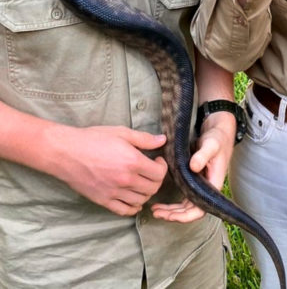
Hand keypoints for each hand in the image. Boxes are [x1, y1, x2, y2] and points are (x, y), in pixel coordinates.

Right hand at [51, 126, 167, 215]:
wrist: (66, 152)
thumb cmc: (93, 139)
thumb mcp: (122, 133)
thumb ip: (144, 139)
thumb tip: (162, 140)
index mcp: (133, 162)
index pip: (159, 173)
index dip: (162, 167)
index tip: (157, 160)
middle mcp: (126, 180)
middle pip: (152, 188)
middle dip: (156, 179)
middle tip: (151, 171)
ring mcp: (114, 192)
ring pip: (140, 200)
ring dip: (146, 192)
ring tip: (141, 182)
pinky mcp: (103, 200)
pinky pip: (124, 210)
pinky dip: (133, 208)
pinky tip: (134, 200)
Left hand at [151, 111, 235, 222]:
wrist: (219, 131)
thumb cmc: (217, 139)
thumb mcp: (211, 145)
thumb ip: (203, 155)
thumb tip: (193, 167)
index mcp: (213, 185)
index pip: (200, 210)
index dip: (185, 216)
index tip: (170, 215)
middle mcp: (207, 189)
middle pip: (190, 210)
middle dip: (173, 215)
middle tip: (156, 213)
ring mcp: (200, 185)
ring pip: (185, 205)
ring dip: (171, 211)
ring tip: (155, 210)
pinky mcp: (193, 180)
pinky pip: (183, 196)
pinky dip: (172, 202)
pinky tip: (161, 202)